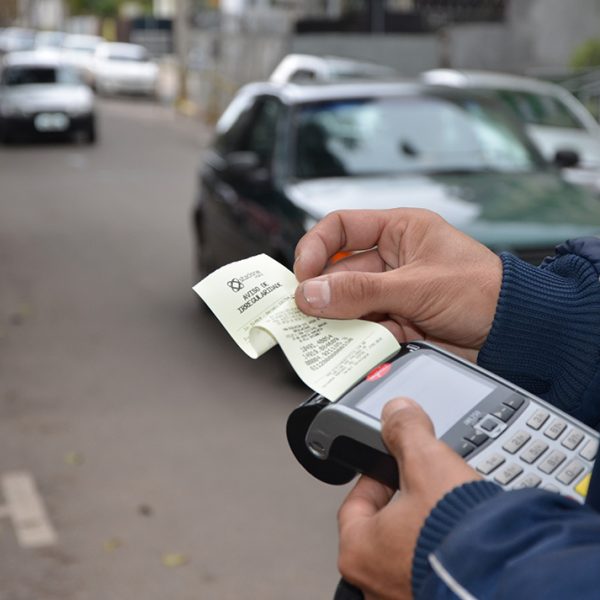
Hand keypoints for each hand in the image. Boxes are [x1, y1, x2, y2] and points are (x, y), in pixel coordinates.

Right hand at [294, 209, 501, 360]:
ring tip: (318, 333)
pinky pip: (364, 329)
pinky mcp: (396, 323)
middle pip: (339, 272)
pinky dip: (354, 340)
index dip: (316, 247)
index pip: (341, 228)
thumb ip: (361, 291)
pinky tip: (347, 347)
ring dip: (335, 319)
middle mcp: (392, 260)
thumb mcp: (417, 285)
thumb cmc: (484, 291)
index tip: (302, 274)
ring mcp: (392, 293)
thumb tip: (311, 294)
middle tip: (301, 312)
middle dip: (321, 293)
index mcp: (399, 231)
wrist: (517, 334)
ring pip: (348, 304)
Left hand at [337, 397, 479, 599]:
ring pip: (408, 553)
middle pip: (382, 530)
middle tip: (425, 491)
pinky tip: (463, 543)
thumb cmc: (458, 536)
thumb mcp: (428, 462)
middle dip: (404, 506)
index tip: (392, 469)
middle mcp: (375, 585)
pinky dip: (443, 557)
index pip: (355, 504)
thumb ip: (406, 431)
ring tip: (450, 515)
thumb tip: (398, 412)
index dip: (375, 479)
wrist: (511, 579)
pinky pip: (431, 573)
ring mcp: (404, 598)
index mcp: (358, 552)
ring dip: (425, 533)